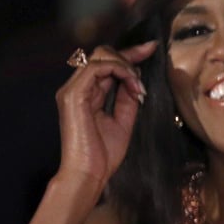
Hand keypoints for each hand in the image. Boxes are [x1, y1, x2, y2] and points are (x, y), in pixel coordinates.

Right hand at [55, 41, 156, 184]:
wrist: (89, 175)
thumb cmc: (103, 155)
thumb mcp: (124, 121)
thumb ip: (128, 99)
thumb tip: (137, 79)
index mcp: (87, 94)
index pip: (106, 64)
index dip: (129, 54)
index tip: (151, 48)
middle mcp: (77, 88)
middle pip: (102, 54)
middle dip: (130, 54)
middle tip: (151, 57)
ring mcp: (72, 90)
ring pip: (100, 57)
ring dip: (127, 66)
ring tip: (140, 88)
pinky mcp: (73, 95)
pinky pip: (96, 68)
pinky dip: (119, 71)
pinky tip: (133, 86)